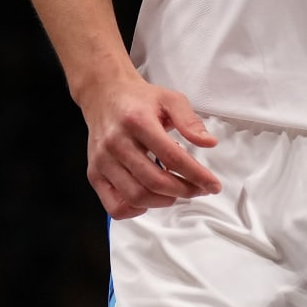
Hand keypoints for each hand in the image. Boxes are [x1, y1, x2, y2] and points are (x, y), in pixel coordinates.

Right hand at [81, 73, 220, 218]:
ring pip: (136, 196)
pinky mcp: (94, 174)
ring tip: (176, 191)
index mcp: (137, 121)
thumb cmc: (139, 100)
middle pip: (154, 181)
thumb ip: (190, 121)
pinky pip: (114, 206)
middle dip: (183, 190)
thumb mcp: (170, 99)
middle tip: (198, 189)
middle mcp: (116, 143)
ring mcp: (102, 161)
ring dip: (163, 201)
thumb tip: (209, 143)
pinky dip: (136, 210)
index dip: (196, 175)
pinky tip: (149, 198)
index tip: (213, 185)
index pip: (172, 157)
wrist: (104, 96)